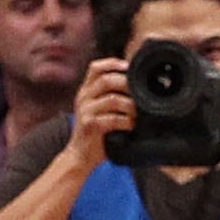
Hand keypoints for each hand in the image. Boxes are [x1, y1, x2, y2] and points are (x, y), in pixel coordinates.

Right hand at [67, 54, 136, 170]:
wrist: (79, 156)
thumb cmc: (95, 132)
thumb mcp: (98, 109)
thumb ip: (109, 95)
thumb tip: (135, 85)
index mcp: (85, 90)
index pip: (96, 68)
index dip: (113, 64)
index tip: (129, 67)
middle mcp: (83, 97)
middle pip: (106, 80)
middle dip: (127, 85)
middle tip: (140, 95)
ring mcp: (85, 111)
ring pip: (113, 99)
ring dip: (130, 106)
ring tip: (137, 114)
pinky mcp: (90, 125)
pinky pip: (113, 118)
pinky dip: (126, 121)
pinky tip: (131, 126)